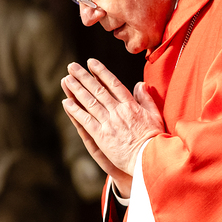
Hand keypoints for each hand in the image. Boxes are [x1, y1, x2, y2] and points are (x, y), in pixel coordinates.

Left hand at [60, 58, 163, 196]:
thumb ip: (146, 99)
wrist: (151, 159)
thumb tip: (140, 84)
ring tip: (66, 80)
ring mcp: (109, 123)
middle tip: (72, 67)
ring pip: (89, 102)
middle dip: (83, 76)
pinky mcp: (101, 136)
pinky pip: (85, 120)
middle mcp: (118, 111)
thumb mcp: (155, 115)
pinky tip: (66, 102)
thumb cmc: (155, 139)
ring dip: (76, 90)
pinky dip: (75, 111)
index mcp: (131, 105)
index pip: (113, 83)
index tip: (91, 62)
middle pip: (97, 90)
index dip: (101, 71)